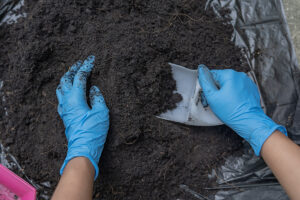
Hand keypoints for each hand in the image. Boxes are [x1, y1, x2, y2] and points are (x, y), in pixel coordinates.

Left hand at [56, 55, 108, 178]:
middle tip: (80, 63)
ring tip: (72, 73)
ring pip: (61, 87)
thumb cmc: (93, 132)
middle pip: (66, 79)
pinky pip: (61, 97)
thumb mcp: (101, 113)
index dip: (86, 66)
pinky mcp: (65, 115)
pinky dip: (65, 89)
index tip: (91, 59)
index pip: (80, 77)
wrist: (83, 149)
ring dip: (66, 78)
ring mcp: (64, 108)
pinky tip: (69, 90)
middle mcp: (66, 101)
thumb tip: (93, 89)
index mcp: (75, 98)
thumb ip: (98, 98)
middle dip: (73, 69)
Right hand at [198, 65, 286, 155]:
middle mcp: (239, 75)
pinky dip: (234, 94)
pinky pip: (238, 89)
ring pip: (229, 84)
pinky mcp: (251, 89)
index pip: (211, 75)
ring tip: (225, 104)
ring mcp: (247, 82)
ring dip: (224, 92)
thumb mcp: (212, 97)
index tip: (209, 96)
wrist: (250, 121)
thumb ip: (205, 81)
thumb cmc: (231, 111)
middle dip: (216, 90)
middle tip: (215, 102)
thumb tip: (201, 69)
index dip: (207, 86)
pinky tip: (233, 103)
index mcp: (229, 74)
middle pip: (221, 79)